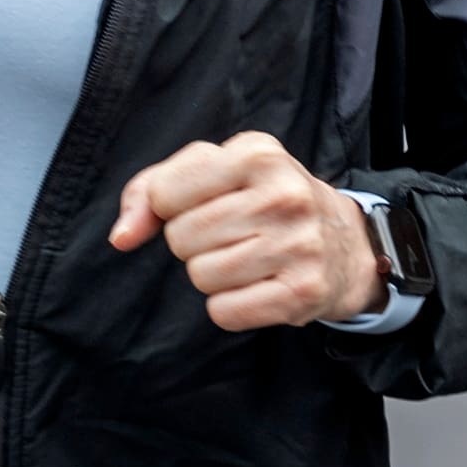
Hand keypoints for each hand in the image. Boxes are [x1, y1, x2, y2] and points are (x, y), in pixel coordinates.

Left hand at [107, 131, 387, 330]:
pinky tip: (255, 286)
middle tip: (230, 234)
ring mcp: (299, 245)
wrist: (345, 242)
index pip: (165, 194)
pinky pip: (224, 312)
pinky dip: (229, 306)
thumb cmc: (262, 199)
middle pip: (181, 238)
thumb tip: (122, 237)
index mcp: (257, 154)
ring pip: (201, 276)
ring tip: (245, 258)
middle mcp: (284, 195)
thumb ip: (151, 190)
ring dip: (211, 274)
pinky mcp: (304, 292)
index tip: (201, 204)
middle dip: (193, 242)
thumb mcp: (213, 172)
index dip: (171, 206)